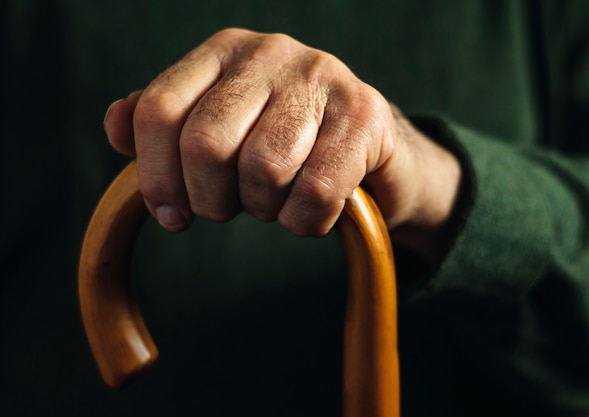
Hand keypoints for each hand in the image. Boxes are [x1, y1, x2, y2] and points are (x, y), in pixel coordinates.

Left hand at [104, 28, 460, 260]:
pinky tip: (312, 213)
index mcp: (223, 50)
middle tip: (232, 208)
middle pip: (205, 146)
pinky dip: (305, 223)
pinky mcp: (364, 116)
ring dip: (264, 210)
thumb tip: (115, 126)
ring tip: (277, 201)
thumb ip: (165, 127)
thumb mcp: (220, 127)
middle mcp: (270, 52)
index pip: (158, 112)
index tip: (172, 215)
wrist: (374, 149)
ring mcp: (321, 78)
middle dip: (212, 201)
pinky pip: (314, 195)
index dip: (155, 177)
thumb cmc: (286, 143)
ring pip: (262, 171)